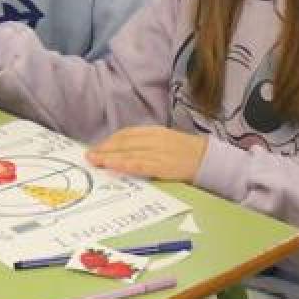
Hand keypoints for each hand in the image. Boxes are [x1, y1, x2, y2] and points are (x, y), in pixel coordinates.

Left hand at [87, 126, 207, 183]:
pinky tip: (112, 167)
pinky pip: (139, 164)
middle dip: (105, 149)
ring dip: (109, 157)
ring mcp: (158, 151)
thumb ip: (147, 145)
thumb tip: (124, 152)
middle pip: (124, 142)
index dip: (110, 141)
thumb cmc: (186, 153)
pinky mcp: (162, 165)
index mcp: (155, 131)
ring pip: (128, 153)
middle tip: (89, 155)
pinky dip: (124, 165)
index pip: (127, 134)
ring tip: (94, 161)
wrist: (209, 159)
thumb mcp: (166, 142)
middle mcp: (155, 138)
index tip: (97, 148)